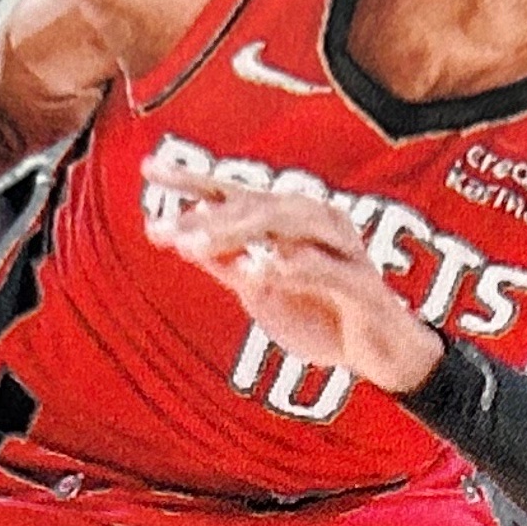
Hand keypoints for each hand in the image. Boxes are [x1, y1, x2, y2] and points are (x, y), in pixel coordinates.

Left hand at [161, 187, 443, 395]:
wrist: (378, 355)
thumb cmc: (320, 316)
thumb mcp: (260, 291)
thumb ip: (226, 263)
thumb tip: (177, 237)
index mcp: (289, 221)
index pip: (236, 192)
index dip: (194, 179)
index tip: (148, 169)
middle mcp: (316, 223)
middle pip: (257, 204)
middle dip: (208, 215)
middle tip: (165, 230)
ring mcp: (343, 249)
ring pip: (290, 226)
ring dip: (241, 232)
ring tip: (196, 245)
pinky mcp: (363, 285)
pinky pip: (328, 270)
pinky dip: (295, 268)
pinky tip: (261, 270)